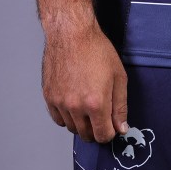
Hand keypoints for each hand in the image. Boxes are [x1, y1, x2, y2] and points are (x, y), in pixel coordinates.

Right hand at [42, 17, 128, 142]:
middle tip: (101, 115)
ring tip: (87, 105)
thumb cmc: (96, 50)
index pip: (103, 135)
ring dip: (81, 123)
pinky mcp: (49, 97)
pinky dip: (67, 116)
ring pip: (72, 128)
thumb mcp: (118, 76)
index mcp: (96, 103)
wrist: (71, 34)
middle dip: (96, 129)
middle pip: (87, 135)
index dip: (110, 132)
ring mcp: (60, 103)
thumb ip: (120, 106)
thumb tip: (121, 128)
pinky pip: (58, 119)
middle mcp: (76, 107)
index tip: (111, 125)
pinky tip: (74, 103)